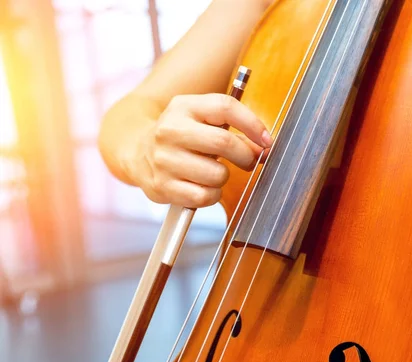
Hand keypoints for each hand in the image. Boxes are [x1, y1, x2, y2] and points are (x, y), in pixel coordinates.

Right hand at [129, 93, 271, 207]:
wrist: (137, 152)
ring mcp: (164, 159)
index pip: (225, 107)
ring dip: (224, 177)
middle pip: (223, 143)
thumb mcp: (202, 120)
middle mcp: (170, 130)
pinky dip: (212, 195)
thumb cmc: (183, 136)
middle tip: (248, 161)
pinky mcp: (161, 186)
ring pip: (217, 174)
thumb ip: (233, 129)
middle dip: (245, 156)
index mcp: (184, 106)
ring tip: (214, 172)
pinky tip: (203, 187)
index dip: (252, 125)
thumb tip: (264, 148)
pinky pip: (204, 196)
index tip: (267, 141)